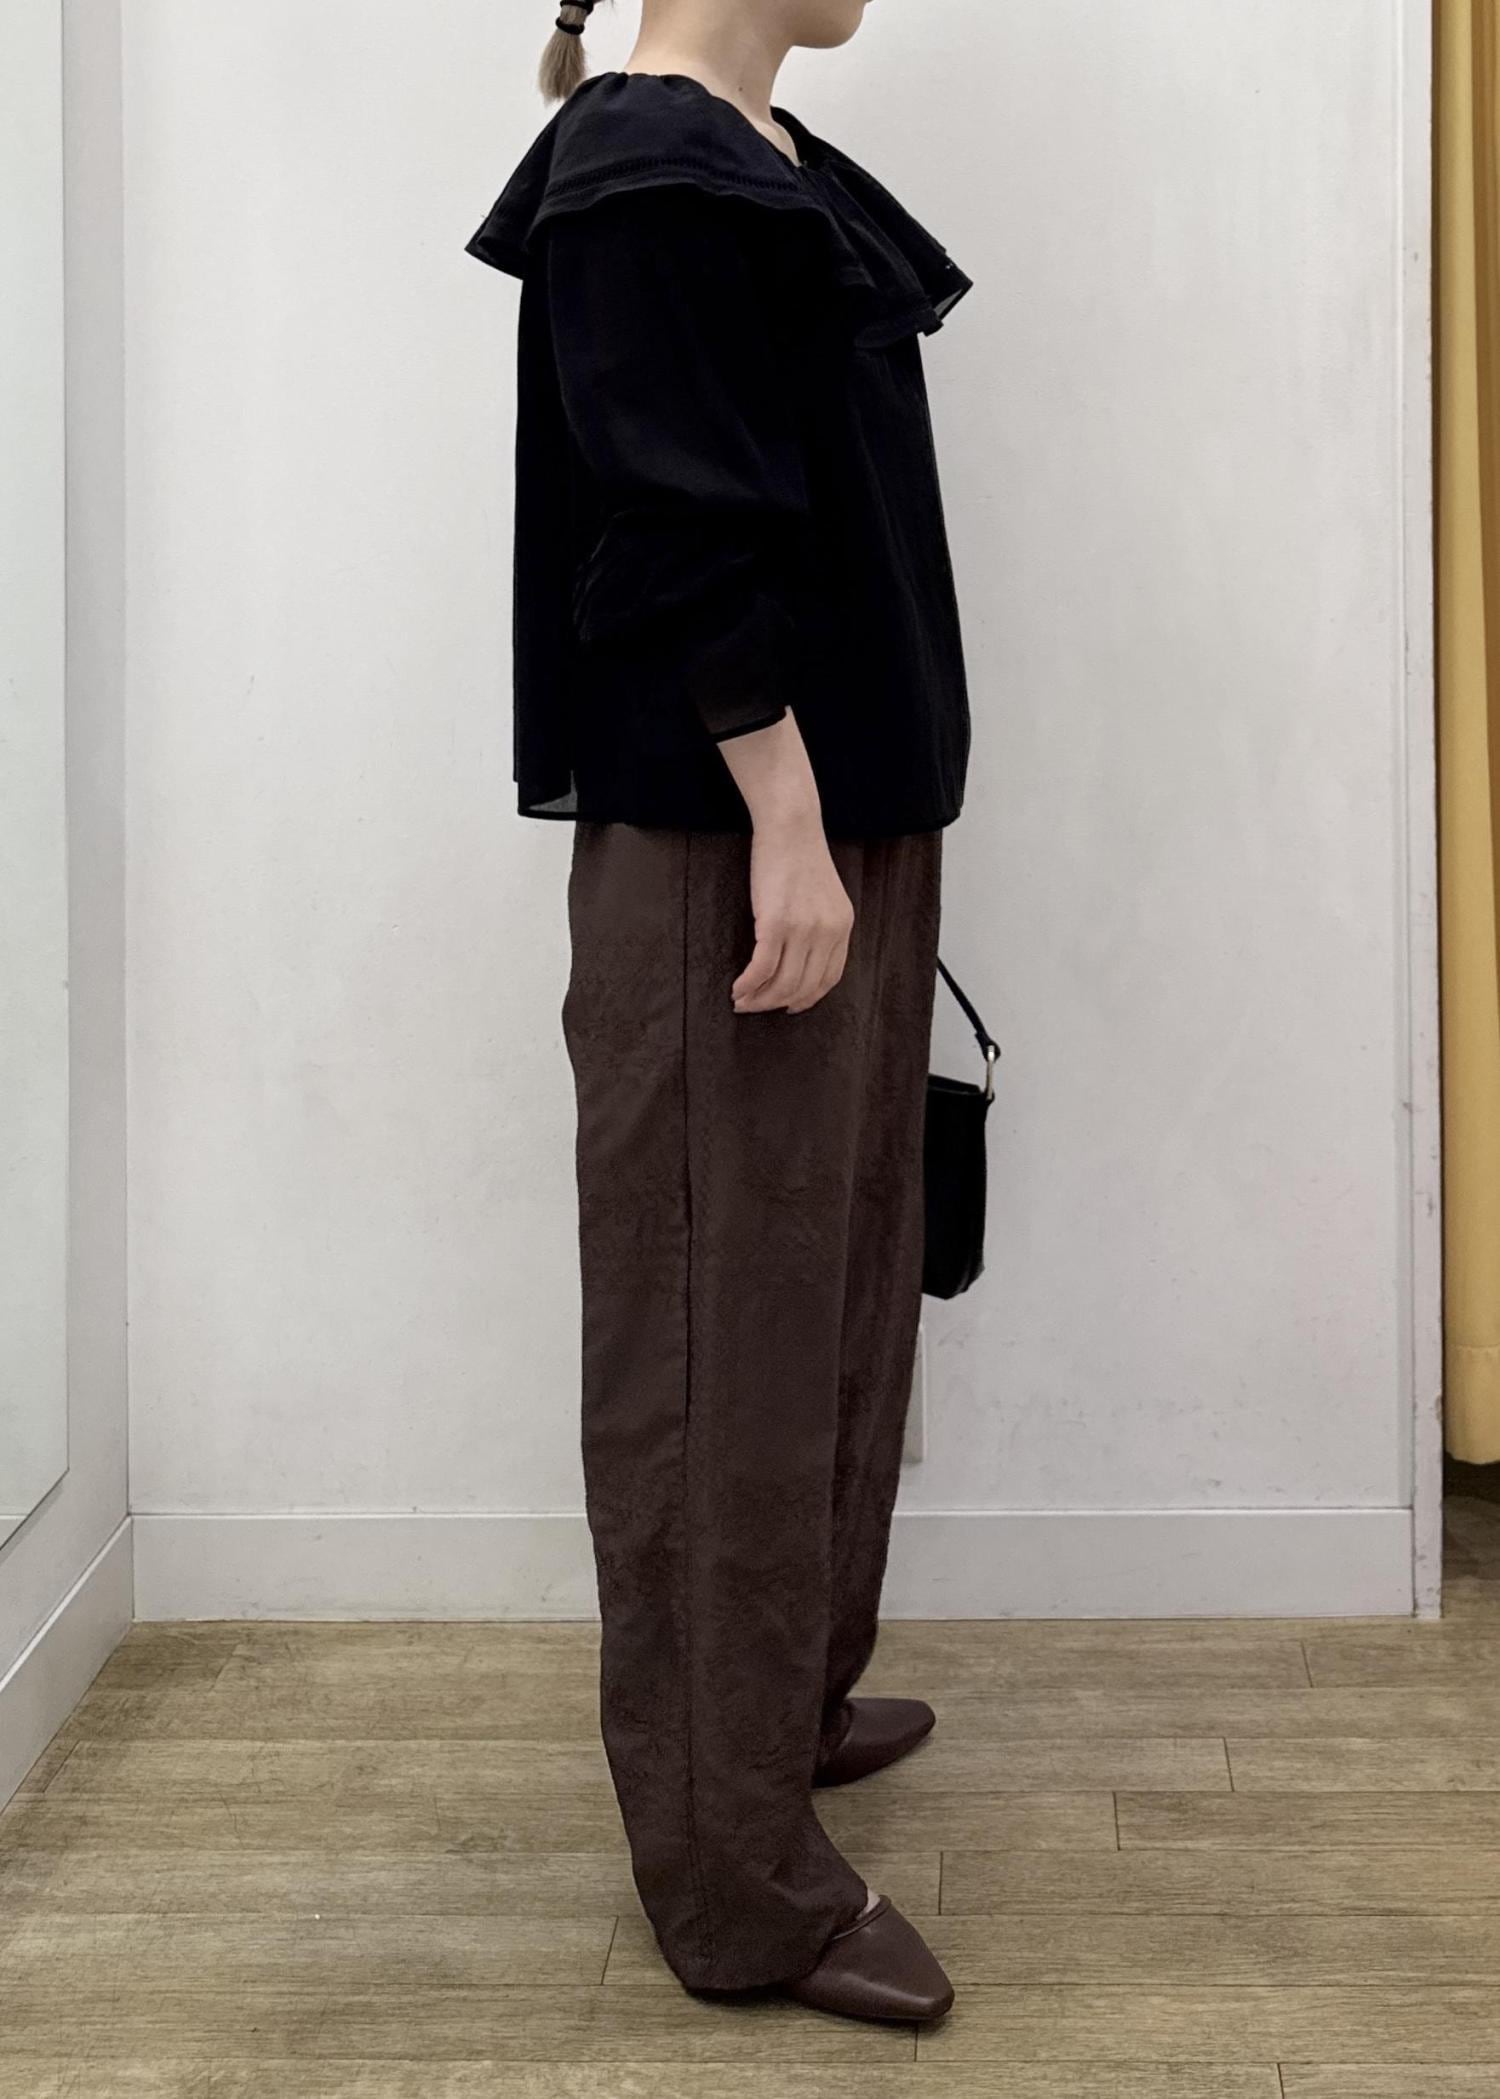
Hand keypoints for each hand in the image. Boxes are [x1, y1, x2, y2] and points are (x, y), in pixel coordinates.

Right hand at [731, 809, 853, 1013]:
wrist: (791, 826)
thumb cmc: (800, 855)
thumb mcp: (825, 894)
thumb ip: (821, 925)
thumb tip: (801, 955)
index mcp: (842, 927)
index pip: (828, 979)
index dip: (807, 998)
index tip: (790, 1006)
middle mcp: (827, 933)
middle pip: (803, 987)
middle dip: (776, 1004)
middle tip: (754, 1007)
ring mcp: (803, 930)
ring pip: (782, 984)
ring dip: (759, 999)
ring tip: (741, 1001)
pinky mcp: (776, 923)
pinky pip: (762, 968)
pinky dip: (748, 984)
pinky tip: (737, 988)